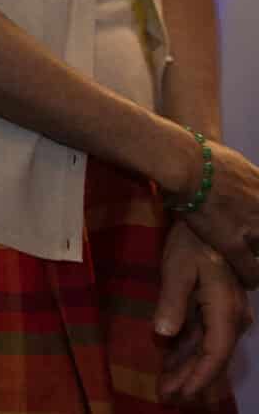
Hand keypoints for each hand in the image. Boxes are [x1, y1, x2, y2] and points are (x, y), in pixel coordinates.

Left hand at [155, 221, 248, 403]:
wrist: (207, 217)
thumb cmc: (192, 242)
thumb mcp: (177, 269)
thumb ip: (172, 302)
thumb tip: (165, 335)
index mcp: (225, 311)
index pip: (215, 354)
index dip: (198, 377)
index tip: (180, 394)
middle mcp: (231, 317)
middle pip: (212, 356)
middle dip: (190, 379)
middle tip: (166, 396)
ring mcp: (226, 312)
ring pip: (208, 348)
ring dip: (188, 366)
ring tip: (165, 384)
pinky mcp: (215, 305)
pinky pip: (203, 334)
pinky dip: (187, 348)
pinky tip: (170, 358)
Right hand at [171, 132, 258, 286]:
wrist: (186, 164)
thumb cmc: (205, 156)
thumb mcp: (239, 162)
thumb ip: (249, 177)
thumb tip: (248, 180)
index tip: (257, 232)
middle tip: (253, 242)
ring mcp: (252, 228)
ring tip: (256, 267)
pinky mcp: (233, 243)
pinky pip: (250, 268)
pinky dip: (251, 276)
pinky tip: (249, 281)